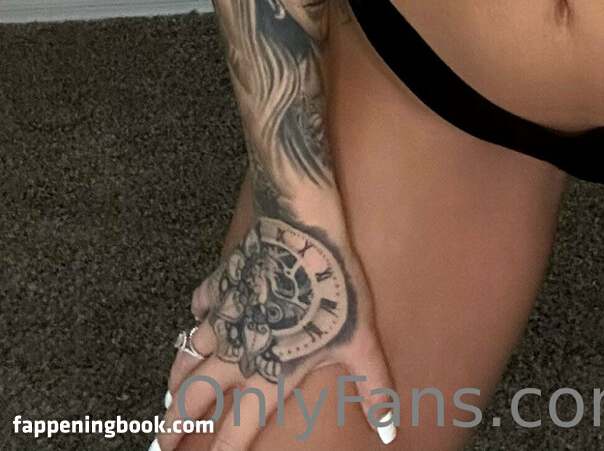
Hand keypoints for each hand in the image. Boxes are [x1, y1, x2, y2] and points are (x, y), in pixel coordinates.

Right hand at [164, 212, 398, 446]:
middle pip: (194, 399)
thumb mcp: (359, 340)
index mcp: (267, 374)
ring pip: (187, 356)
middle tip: (161, 444)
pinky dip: (195, 315)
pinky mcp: (221, 282)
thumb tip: (387, 427)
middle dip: (174, 425)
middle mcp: (236, 353)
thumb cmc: (330, 287)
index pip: (235, 430)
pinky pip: (200, 303)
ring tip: (167, 397)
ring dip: (176, 379)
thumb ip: (372, 387)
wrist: (299, 229)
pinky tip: (195, 317)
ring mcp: (224, 317)